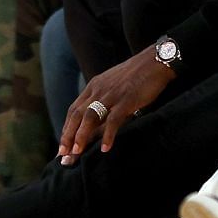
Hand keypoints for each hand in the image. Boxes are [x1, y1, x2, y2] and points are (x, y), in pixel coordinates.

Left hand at [59, 48, 171, 162]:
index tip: (62, 146)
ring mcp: (111, 94)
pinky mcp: (126, 99)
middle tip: (63, 155)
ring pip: (90, 116)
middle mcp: (98, 90)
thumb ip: (103, 102)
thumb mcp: (113, 87)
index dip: (66, 128)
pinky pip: (114, 119)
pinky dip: (108, 135)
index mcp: (94, 87)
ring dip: (82, 136)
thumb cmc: (136, 77)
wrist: (154, 62)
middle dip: (68, 136)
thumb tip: (96, 125)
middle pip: (77, 114)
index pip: (73, 110)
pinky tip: (104, 149)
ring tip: (77, 153)